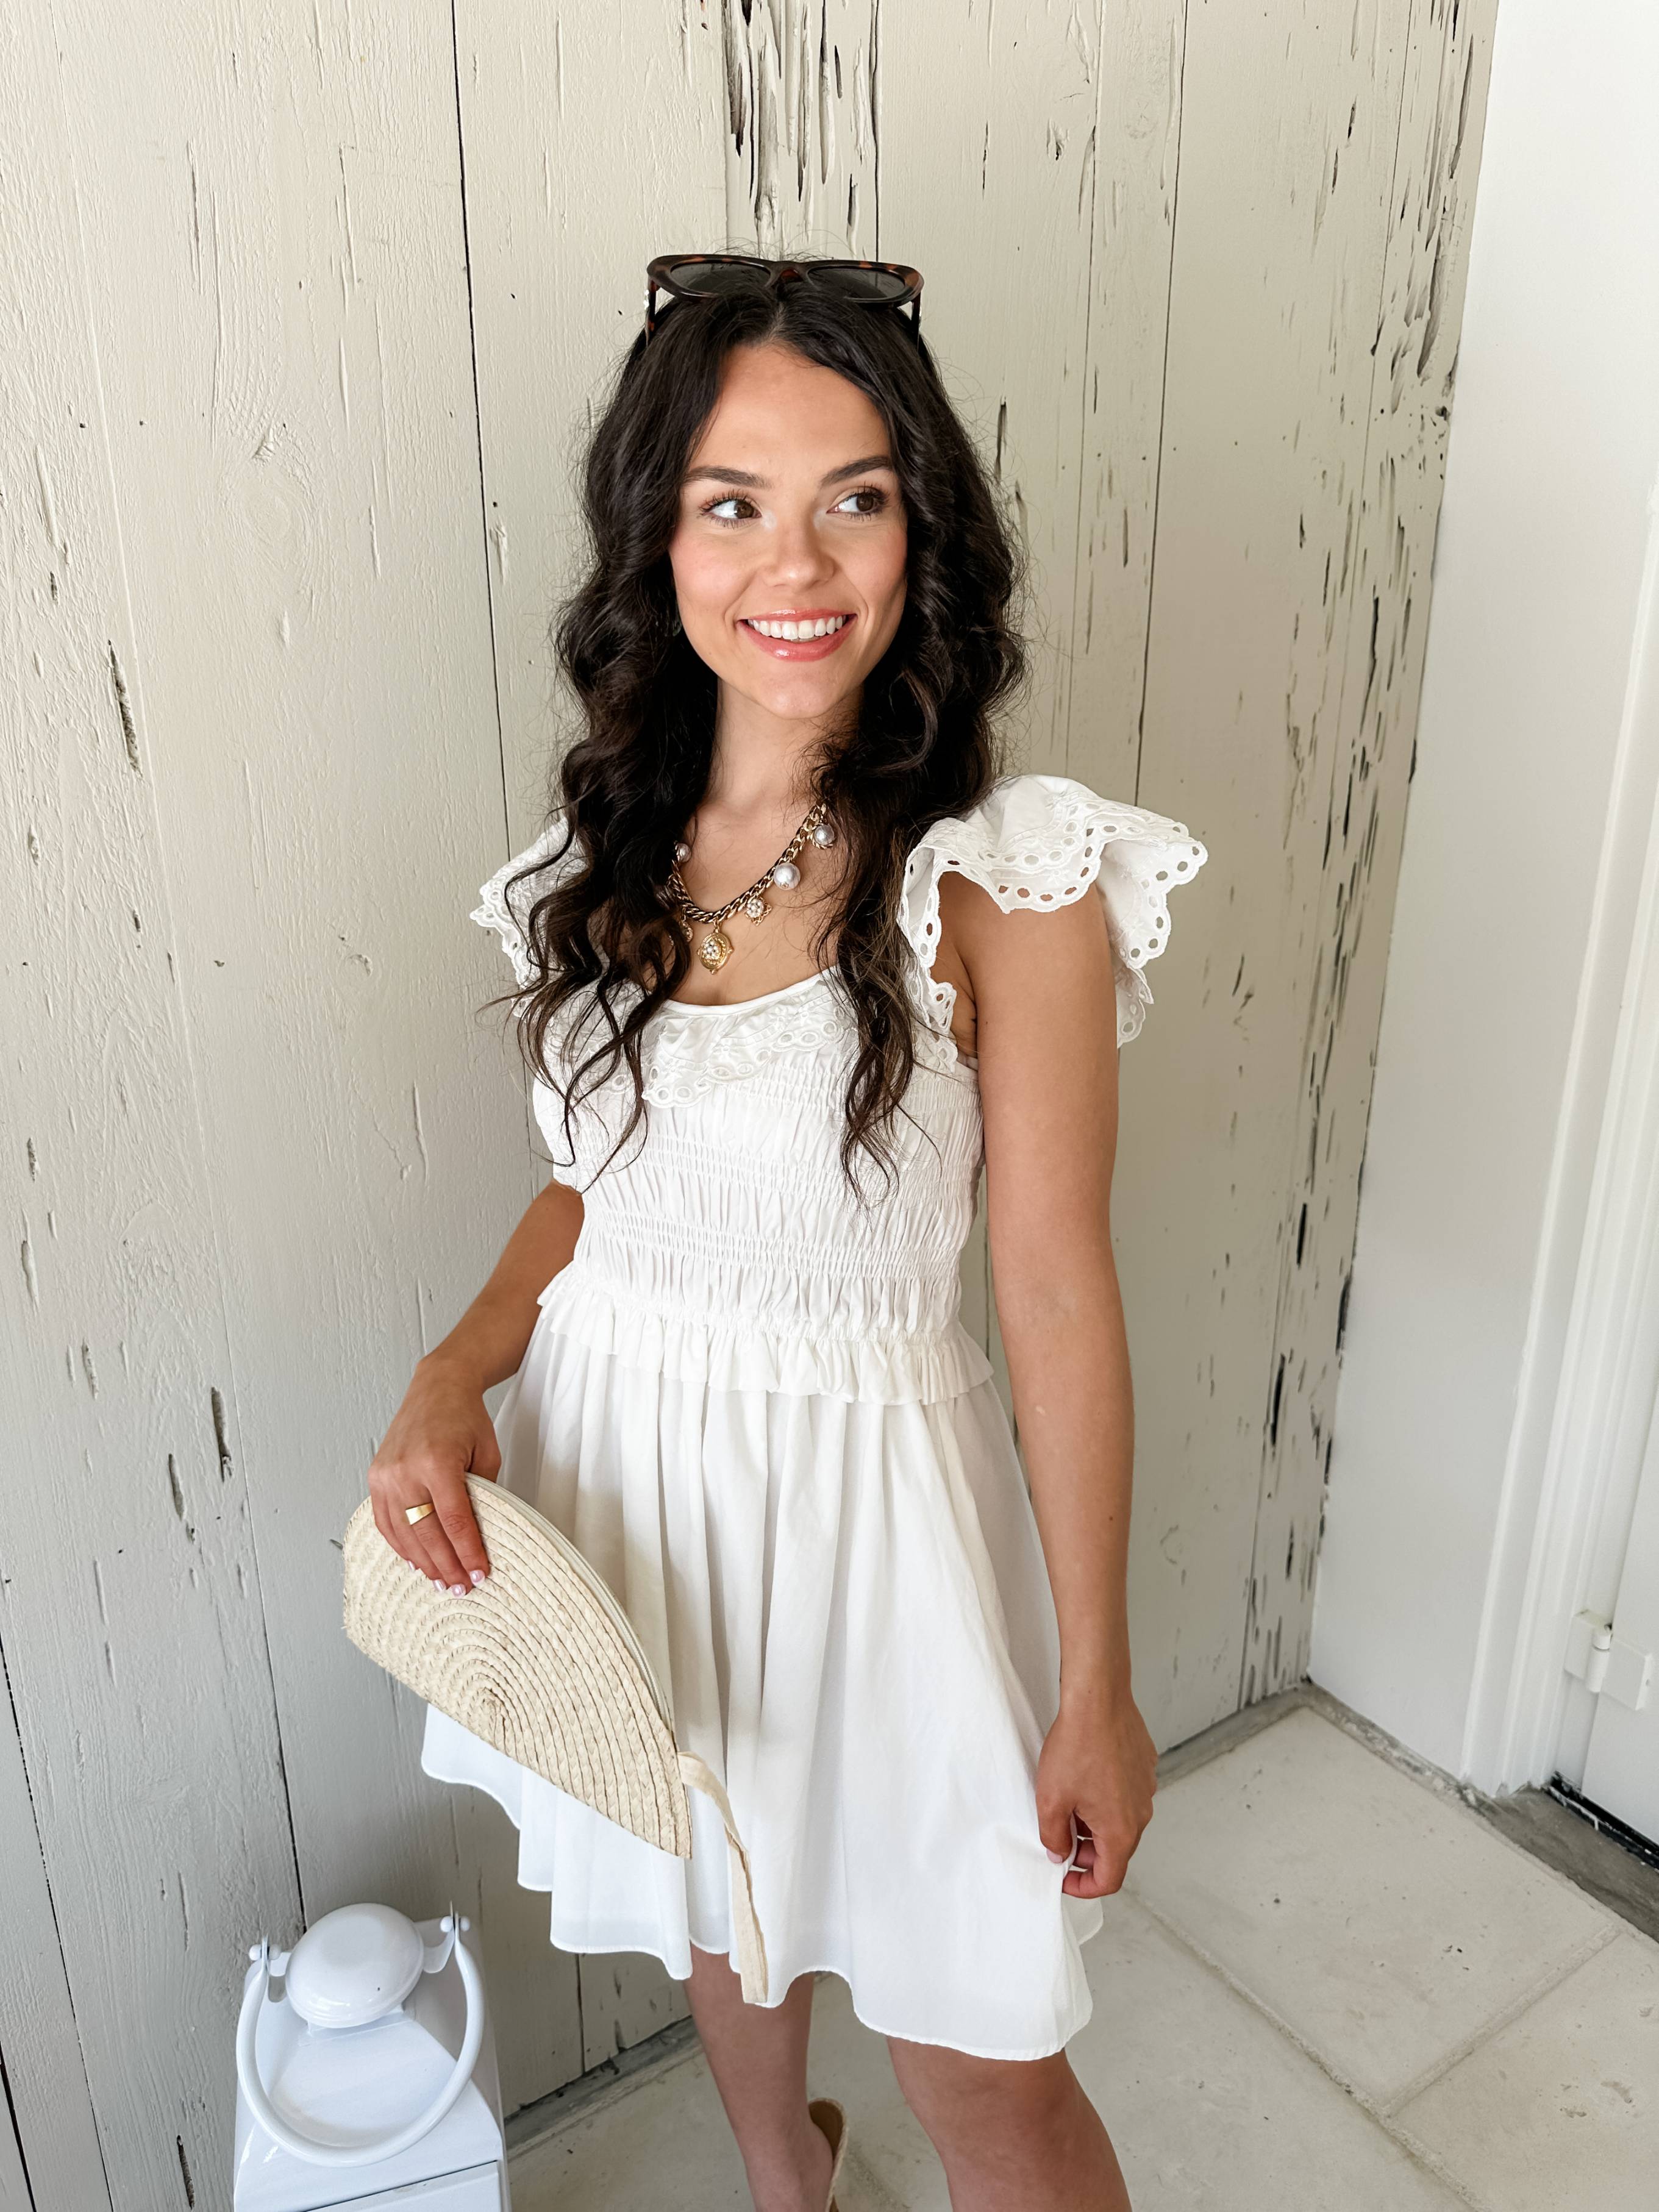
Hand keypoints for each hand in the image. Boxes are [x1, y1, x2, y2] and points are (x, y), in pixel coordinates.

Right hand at [367, 1355, 500, 1593]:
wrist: (437, 1387)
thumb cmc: (465, 1418)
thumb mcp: (487, 1455)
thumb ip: (483, 1495)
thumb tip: (479, 1538)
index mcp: (436, 1462)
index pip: (454, 1521)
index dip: (468, 1552)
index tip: (481, 1573)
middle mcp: (405, 1470)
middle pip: (425, 1533)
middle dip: (446, 1565)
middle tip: (462, 1587)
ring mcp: (385, 1475)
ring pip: (402, 1533)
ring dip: (423, 1562)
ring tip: (442, 1582)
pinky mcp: (375, 1478)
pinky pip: (385, 1522)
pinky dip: (401, 1546)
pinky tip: (416, 1562)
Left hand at [1035, 1684, 1156, 1898]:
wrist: (1098, 1699)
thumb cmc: (1077, 1745)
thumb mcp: (1051, 1799)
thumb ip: (1053, 1836)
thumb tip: (1059, 1852)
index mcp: (1121, 1831)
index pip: (1109, 1879)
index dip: (1083, 1886)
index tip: (1063, 1877)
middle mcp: (1141, 1814)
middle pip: (1116, 1851)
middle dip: (1086, 1853)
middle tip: (1060, 1839)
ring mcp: (1146, 1789)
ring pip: (1121, 1822)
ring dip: (1095, 1825)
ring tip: (1068, 1805)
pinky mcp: (1144, 1767)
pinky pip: (1126, 1795)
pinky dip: (1106, 1800)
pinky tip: (1083, 1779)